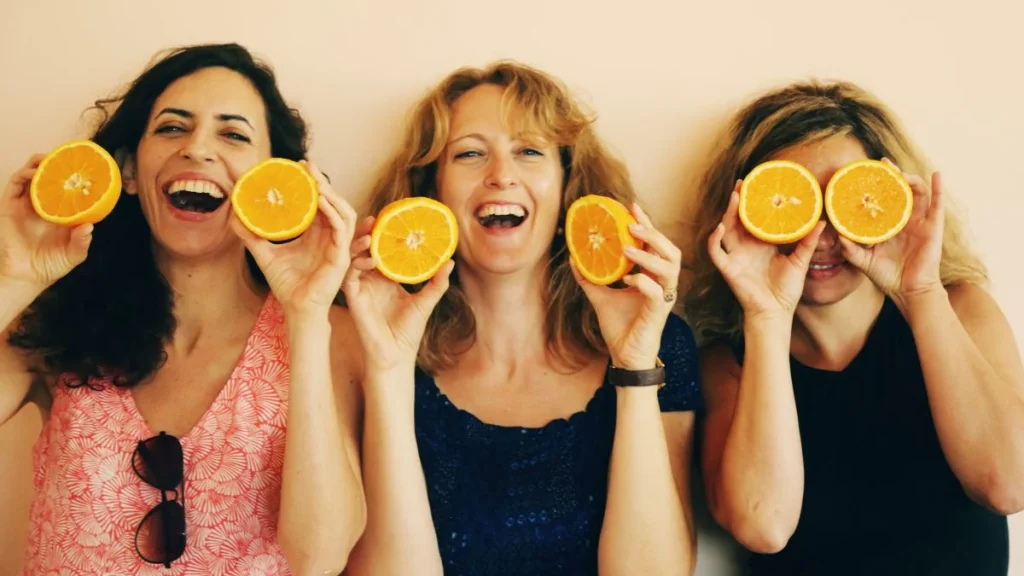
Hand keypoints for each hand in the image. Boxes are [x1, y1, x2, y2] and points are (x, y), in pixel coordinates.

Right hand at [0, 154, 93, 294]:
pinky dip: (24, 175)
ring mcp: (27, 204)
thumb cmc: (51, 265)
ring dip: (40, 163)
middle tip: (67, 155)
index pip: (70, 188)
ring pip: (33, 175)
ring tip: (50, 159)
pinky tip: (34, 173)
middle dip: (58, 162)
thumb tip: (89, 227)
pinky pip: (15, 185)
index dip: (77, 175)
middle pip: (51, 175)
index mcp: (62, 212)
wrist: (25, 276)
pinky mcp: (10, 206)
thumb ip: (81, 243)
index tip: (88, 165)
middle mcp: (46, 204)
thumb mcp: (73, 255)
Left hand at [231, 161, 355, 318]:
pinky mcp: (341, 256)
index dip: (312, 184)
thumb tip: (234, 216)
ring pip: (343, 211)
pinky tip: (320, 202)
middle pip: (333, 202)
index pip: (319, 203)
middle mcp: (330, 236)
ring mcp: (338, 246)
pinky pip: (342, 229)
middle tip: (306, 165)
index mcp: (316, 234)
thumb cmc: (286, 284)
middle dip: (322, 182)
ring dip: (332, 194)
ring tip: (316, 181)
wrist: (295, 308)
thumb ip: (251, 235)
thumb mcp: (264, 253)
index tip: (298, 167)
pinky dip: (333, 213)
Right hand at [342, 217, 453, 371]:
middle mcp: (370, 280)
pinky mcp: (353, 298)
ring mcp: (360, 288)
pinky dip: (356, 264)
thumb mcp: (426, 301)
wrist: (397, 355)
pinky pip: (349, 276)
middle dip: (366, 232)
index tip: (390, 218)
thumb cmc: (409, 330)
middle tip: (375, 218)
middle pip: (364, 249)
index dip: (383, 234)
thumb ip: (436, 282)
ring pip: (353, 258)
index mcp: (385, 278)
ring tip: (370, 233)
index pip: (382, 250)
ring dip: (358, 244)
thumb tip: (450, 261)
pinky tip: (369, 258)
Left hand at [571, 203, 680, 369]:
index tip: (631, 207)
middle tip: (631, 224)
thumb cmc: (619, 326)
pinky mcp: (659, 312)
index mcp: (653, 276)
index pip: (655, 244)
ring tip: (627, 247)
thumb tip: (573, 258)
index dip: (646, 224)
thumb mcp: (600, 296)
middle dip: (653, 233)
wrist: (625, 356)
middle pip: (671, 250)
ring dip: (649, 255)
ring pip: (670, 267)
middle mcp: (663, 283)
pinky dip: (642, 282)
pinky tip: (626, 278)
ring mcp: (664, 297)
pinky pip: (657, 292)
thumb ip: (590, 277)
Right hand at [708, 181, 824, 319]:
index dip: (754, 202)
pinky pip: (716, 252)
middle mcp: (746, 247)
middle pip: (737, 219)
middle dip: (738, 201)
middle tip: (742, 183)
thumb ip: (808, 242)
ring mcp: (735, 256)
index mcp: (761, 244)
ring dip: (728, 213)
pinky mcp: (728, 268)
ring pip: (726, 230)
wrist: (776, 311)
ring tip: (735, 198)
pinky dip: (714, 239)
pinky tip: (720, 227)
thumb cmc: (787, 289)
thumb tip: (823, 222)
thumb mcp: (800, 261)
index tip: (759, 184)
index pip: (755, 218)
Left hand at [838, 159, 944, 309]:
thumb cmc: (888, 277)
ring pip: (918, 193)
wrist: (908, 292)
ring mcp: (920, 222)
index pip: (883, 200)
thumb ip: (850, 250)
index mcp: (889, 225)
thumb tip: (838, 237)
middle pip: (900, 191)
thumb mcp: (863, 261)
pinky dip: (939, 188)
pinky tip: (936, 174)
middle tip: (881, 164)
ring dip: (909, 178)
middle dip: (892, 176)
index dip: (876, 187)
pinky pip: (938, 205)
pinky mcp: (933, 227)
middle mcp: (905, 220)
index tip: (863, 174)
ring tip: (898, 171)